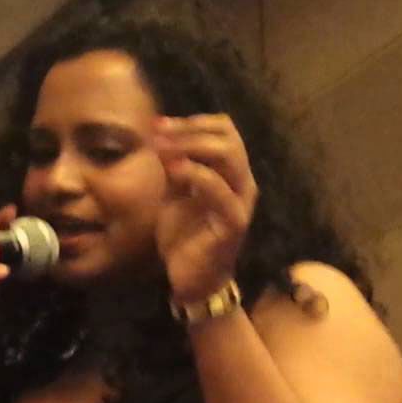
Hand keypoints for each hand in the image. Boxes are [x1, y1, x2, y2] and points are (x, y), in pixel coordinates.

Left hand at [153, 114, 257, 301]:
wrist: (191, 279)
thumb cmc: (186, 237)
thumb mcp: (174, 193)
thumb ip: (173, 167)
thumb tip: (160, 136)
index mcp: (230, 173)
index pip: (223, 130)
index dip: (192, 122)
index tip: (160, 125)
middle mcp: (242, 182)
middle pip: (228, 137)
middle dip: (190, 130)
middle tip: (159, 134)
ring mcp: (241, 201)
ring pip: (229, 155)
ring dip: (192, 146)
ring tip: (163, 148)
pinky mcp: (234, 222)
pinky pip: (220, 190)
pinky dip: (196, 174)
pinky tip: (173, 170)